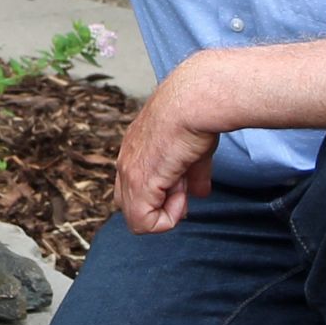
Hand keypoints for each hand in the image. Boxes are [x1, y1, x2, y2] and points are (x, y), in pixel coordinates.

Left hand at [114, 59, 222, 234]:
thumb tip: (200, 193)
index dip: (162, 197)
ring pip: (136, 218)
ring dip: (165, 211)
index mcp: (135, 152)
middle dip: (159, 208)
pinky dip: (167, 218)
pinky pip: (144, 223)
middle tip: (182, 190)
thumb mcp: (194, 152)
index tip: (184, 184)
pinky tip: (181, 193)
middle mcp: (126, 162)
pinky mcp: (138, 182)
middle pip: (130, 206)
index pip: (135, 190)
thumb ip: (192, 176)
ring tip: (183, 186)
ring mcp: (129, 173)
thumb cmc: (196, 117)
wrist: (194, 101)